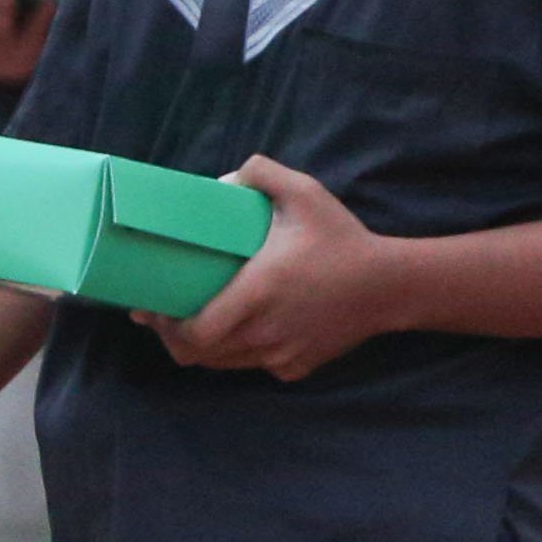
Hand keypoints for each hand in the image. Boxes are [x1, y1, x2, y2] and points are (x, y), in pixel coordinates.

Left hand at [146, 158, 397, 382]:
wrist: (391, 286)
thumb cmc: (343, 239)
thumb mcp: (306, 195)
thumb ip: (263, 173)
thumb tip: (220, 178)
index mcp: (258, 295)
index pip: (194, 334)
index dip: (165, 329)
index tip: (150, 310)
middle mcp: (264, 333)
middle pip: (198, 355)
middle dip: (173, 338)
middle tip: (162, 315)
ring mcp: (280, 356)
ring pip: (222, 364)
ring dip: (202, 347)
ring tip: (191, 322)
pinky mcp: (295, 368)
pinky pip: (252, 365)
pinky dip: (238, 352)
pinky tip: (237, 330)